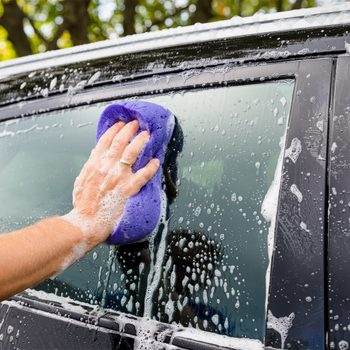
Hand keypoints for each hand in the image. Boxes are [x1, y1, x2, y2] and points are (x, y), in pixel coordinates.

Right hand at [63, 120, 159, 247]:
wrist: (86, 222)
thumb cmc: (83, 205)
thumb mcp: (82, 180)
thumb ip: (90, 166)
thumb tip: (96, 155)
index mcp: (94, 164)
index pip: (105, 141)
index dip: (114, 130)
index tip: (120, 123)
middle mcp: (106, 167)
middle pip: (120, 142)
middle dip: (129, 129)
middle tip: (135, 123)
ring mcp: (118, 177)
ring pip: (132, 152)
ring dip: (141, 141)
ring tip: (147, 134)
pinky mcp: (128, 188)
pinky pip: (143, 174)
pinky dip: (151, 167)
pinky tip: (156, 161)